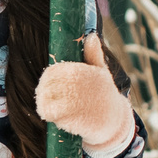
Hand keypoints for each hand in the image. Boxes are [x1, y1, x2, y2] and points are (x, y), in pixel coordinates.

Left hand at [34, 36, 133, 155]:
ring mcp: (72, 99)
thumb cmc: (106, 95)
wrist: (114, 122)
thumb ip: (93, 55)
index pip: (53, 71)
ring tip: (49, 107)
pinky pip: (48, 112)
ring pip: (45, 98)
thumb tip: (91, 36)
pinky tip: (52, 116)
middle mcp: (76, 83)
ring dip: (44, 103)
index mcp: (81, 71)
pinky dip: (47, 113)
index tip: (48, 85)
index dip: (48, 79)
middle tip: (45, 98)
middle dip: (44, 91)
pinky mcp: (69, 116)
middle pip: (47, 84)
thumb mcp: (102, 73)